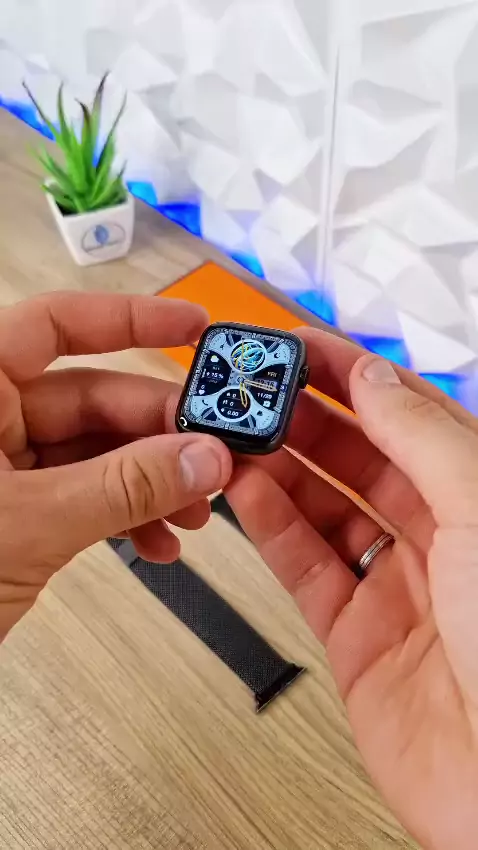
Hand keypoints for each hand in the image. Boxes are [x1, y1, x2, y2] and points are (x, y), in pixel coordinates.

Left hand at [0, 292, 230, 639]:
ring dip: (153, 483)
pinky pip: (85, 498)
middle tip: (220, 454)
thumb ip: (124, 486)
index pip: (54, 326)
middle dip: (160, 431)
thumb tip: (208, 457)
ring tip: (198, 513)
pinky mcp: (18, 512)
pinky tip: (160, 547)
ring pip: (96, 455)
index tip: (196, 328)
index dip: (130, 320)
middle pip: (92, 399)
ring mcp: (3, 468)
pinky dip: (125, 519)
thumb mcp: (29, 524)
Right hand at [226, 328, 477, 849]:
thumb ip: (422, 438)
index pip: (404, 412)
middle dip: (304, 418)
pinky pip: (305, 566)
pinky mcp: (358, 636)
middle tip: (254, 392)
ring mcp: (398, 585)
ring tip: (236, 436)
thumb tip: (372, 376)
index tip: (299, 348)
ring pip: (324, 508)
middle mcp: (442, 535)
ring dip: (279, 468)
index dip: (350, 375)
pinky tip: (245, 493)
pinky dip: (271, 527)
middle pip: (359, 455)